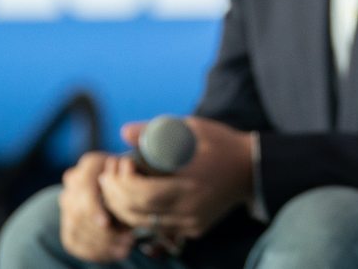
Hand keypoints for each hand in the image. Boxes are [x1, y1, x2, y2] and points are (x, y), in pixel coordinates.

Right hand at [58, 152, 134, 261]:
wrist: (129, 187)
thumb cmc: (140, 179)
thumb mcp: (141, 174)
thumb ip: (132, 175)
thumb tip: (126, 168)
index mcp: (90, 164)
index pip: (83, 187)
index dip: (92, 208)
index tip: (106, 224)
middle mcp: (74, 181)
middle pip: (78, 211)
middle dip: (101, 231)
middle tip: (127, 240)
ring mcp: (68, 202)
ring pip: (76, 228)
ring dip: (101, 243)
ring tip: (126, 248)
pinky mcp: (69, 222)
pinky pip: (73, 241)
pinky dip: (94, 251)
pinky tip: (115, 254)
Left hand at [98, 116, 254, 241]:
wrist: (251, 169)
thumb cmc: (220, 143)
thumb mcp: (192, 128)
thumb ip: (157, 130)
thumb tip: (124, 132)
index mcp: (190, 183)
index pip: (143, 193)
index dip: (123, 181)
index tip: (119, 162)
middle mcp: (190, 209)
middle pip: (138, 211)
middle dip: (115, 195)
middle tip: (106, 177)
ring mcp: (192, 222)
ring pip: (144, 223)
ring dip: (123, 208)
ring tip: (115, 188)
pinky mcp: (194, 229)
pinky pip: (159, 227)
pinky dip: (141, 215)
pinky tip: (135, 200)